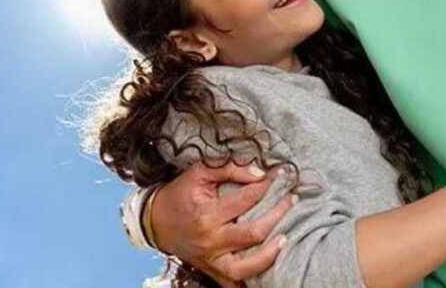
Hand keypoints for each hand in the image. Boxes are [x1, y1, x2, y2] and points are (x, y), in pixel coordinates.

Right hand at [150, 161, 296, 283]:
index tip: (281, 175)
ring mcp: (211, 259)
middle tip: (291, 200)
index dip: (267, 185)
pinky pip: (233, 283)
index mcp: (207, 215)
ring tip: (285, 239)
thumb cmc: (179, 194)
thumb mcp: (199, 173)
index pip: (247, 199)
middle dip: (278, 214)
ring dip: (269, 255)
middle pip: (253, 233)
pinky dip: (250, 280)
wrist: (154, 221)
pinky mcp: (211, 270)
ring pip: (246, 267)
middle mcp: (210, 240)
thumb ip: (229, 168)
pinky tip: (268, 268)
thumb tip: (259, 173)